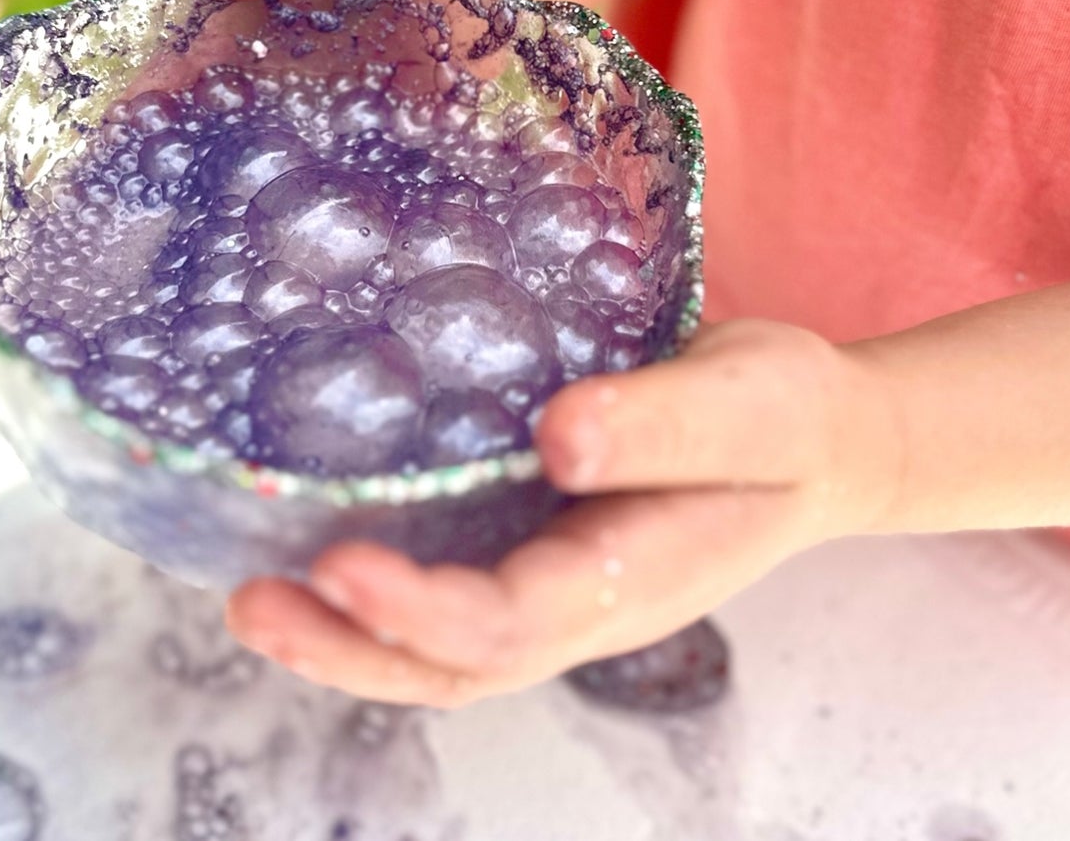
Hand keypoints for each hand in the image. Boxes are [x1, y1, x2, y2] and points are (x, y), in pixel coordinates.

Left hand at [223, 319, 901, 705]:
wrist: (819, 438)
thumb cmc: (790, 420)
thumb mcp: (752, 405)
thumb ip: (666, 425)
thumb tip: (558, 438)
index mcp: (634, 581)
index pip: (510, 622)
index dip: (420, 608)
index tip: (341, 560)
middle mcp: (582, 603)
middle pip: (452, 663)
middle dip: (347, 649)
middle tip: (250, 602)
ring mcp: (555, 582)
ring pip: (439, 643)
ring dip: (344, 634)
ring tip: (252, 594)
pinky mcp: (536, 541)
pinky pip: (448, 583)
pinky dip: (375, 589)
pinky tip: (316, 543)